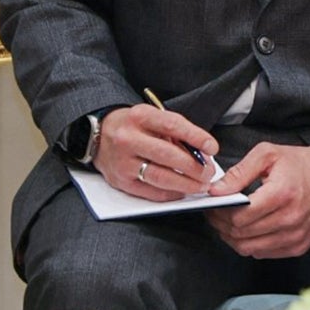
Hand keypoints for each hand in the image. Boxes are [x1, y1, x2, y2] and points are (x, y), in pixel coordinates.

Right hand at [96, 105, 219, 199]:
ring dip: (185, 184)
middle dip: (194, 166)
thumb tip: (202, 153)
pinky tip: (182, 191)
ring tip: (200, 185)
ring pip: (160, 177)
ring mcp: (123, 162)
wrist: (97, 136)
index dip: (196, 137)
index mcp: (140, 116)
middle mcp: (128, 138)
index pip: (173, 125)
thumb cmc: (132, 127)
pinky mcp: (121, 181)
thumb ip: (176, 132)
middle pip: (168, 155)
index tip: (212, 147)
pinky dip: (170, 193)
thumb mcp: (151, 118)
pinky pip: (150, 192)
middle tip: (208, 172)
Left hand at [205, 138, 309, 259]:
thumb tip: (216, 191)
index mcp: (281, 195)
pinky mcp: (299, 246)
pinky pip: (263, 254)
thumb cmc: (303, 164)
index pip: (239, 216)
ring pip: (249, 249)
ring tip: (229, 222)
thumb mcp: (268, 155)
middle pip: (241, 235)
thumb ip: (239, 173)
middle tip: (216, 213)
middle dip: (221, 225)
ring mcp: (296, 237)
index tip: (213, 205)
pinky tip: (248, 229)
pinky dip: (250, 244)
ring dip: (233, 238)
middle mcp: (290, 220)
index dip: (219, 213)